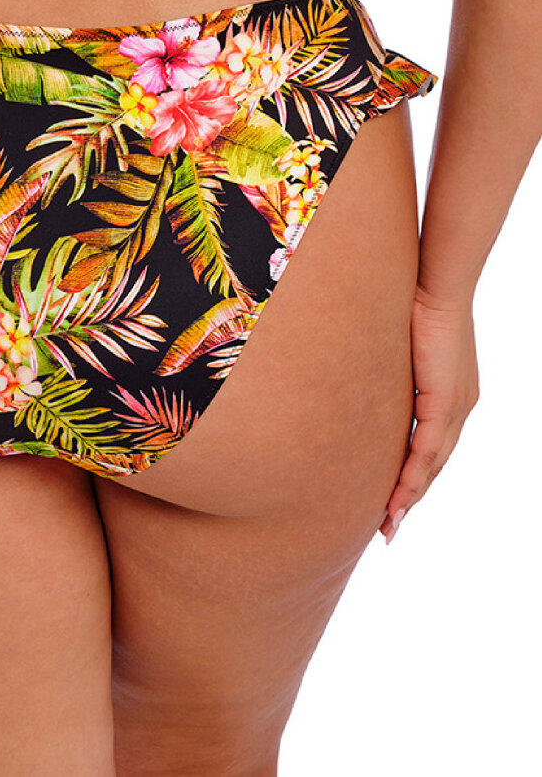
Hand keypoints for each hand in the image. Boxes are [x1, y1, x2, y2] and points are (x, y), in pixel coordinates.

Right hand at [380, 287, 479, 542]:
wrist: (434, 284)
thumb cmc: (412, 304)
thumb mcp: (395, 345)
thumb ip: (384, 367)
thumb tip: (351, 369)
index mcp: (449, 394)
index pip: (430, 445)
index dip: (412, 476)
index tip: (391, 501)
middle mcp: (459, 407)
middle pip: (434, 465)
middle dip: (410, 498)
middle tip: (388, 528)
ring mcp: (456, 407)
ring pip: (433, 466)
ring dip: (409, 497)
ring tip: (389, 524)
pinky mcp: (446, 403)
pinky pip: (428, 451)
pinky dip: (413, 479)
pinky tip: (398, 499)